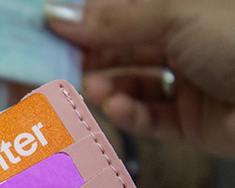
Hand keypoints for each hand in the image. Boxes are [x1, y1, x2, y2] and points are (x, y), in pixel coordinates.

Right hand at [46, 0, 234, 158]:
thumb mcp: (175, 17)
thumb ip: (113, 21)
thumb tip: (58, 14)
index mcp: (183, 9)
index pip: (121, 13)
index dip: (84, 20)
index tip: (47, 29)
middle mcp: (186, 42)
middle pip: (123, 50)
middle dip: (89, 57)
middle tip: (56, 66)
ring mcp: (190, 83)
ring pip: (133, 85)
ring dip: (107, 87)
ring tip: (92, 89)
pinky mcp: (193, 123)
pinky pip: (151, 118)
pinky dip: (130, 114)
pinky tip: (116, 107)